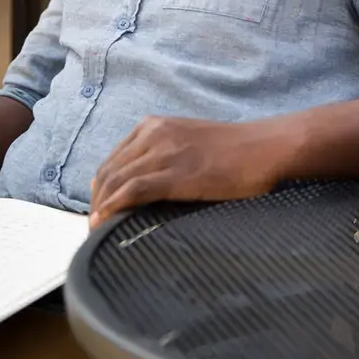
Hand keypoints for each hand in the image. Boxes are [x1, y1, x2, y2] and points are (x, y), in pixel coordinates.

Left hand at [89, 116, 291, 228]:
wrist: (263, 148)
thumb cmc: (232, 151)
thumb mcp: (187, 142)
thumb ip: (162, 155)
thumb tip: (139, 188)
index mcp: (154, 126)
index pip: (112, 160)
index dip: (100, 188)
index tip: (99, 210)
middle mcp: (154, 134)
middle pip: (108, 171)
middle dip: (97, 202)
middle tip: (95, 227)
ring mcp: (165, 152)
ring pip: (116, 181)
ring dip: (101, 209)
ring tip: (97, 232)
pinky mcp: (177, 173)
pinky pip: (133, 190)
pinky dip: (114, 208)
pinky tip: (106, 224)